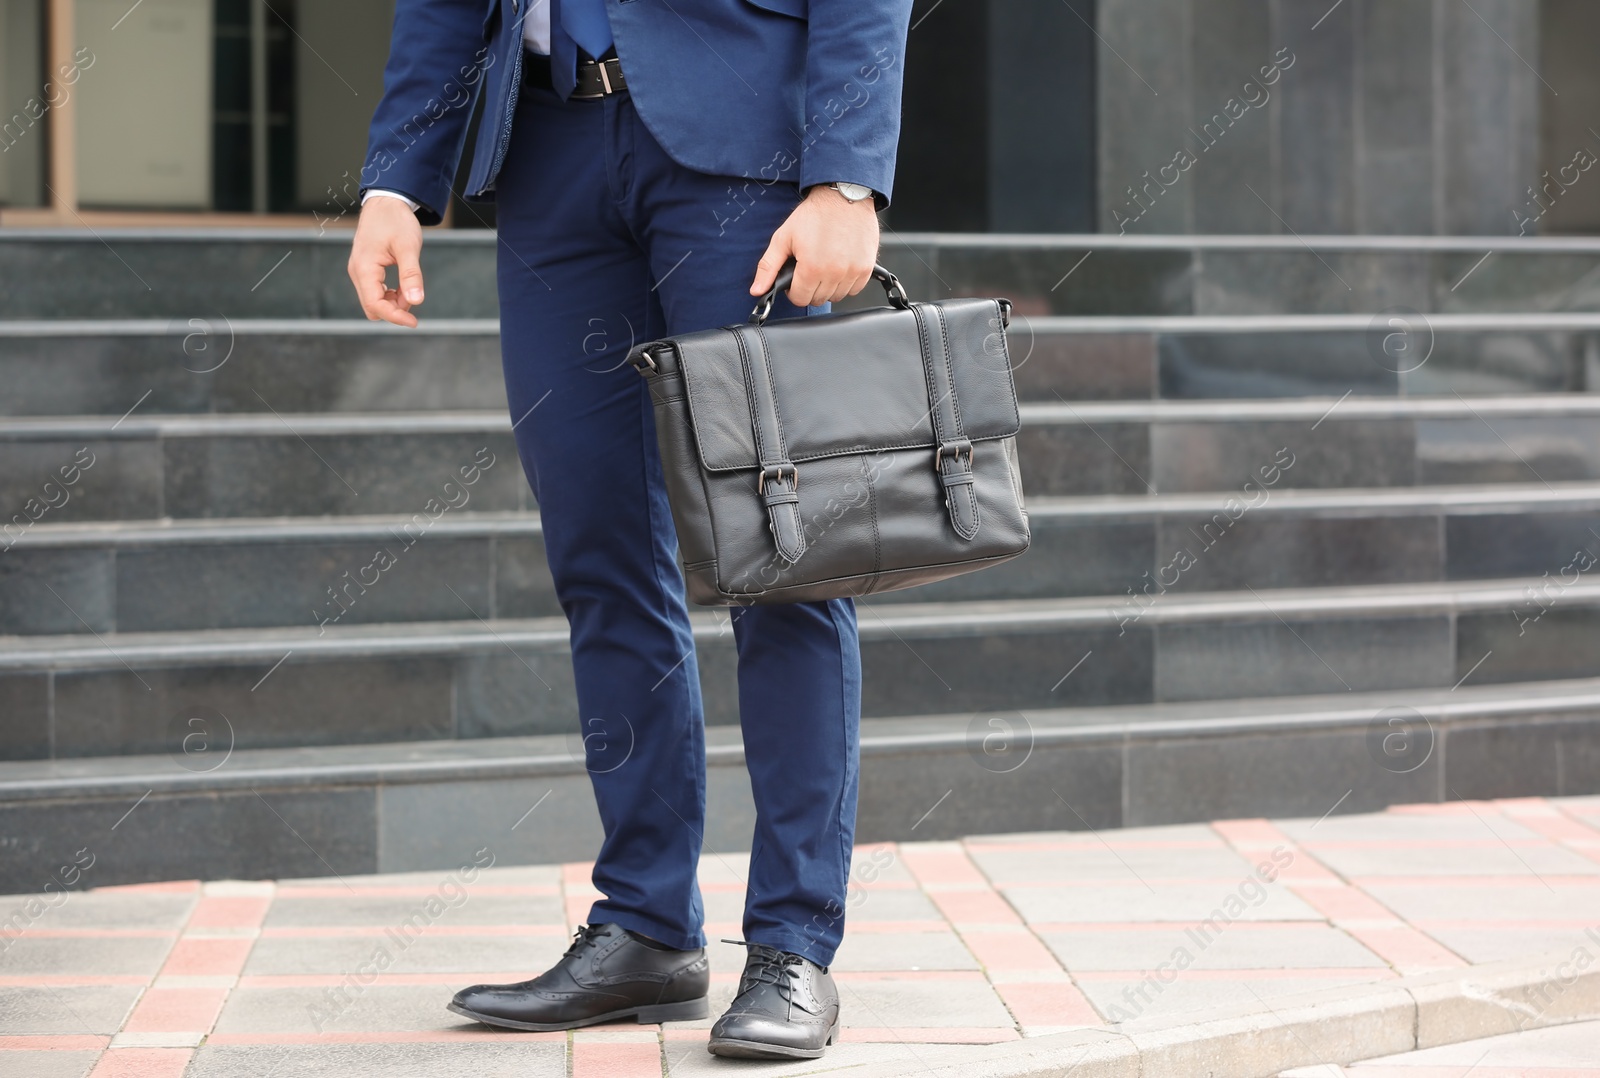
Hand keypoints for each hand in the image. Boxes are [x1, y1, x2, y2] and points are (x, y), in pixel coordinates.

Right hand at [348, 196, 424, 326]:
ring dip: (393, 302)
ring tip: (410, 285)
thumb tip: (416, 301)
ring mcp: (359, 270)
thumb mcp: (408, 247)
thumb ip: (411, 275)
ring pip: (373, 300)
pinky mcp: (364, 268)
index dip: (395, 317)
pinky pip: (375, 291)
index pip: (375, 305)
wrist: (386, 202)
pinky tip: (403, 285)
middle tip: (413, 296)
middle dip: (393, 309)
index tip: (414, 322)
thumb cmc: (395, 221)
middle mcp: (357, 272)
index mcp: (364, 268)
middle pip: (372, 307)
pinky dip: (390, 294)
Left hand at [750, 185, 878, 307]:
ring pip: (836, 296)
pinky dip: (846, 283)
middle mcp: (834, 273)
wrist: (843, 196)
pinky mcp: (866, 268)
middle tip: (810, 267)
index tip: (796, 276)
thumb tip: (757, 290)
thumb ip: (768, 267)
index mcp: (811, 268)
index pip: (800, 299)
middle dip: (810, 287)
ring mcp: (852, 272)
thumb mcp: (783, 238)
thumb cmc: (815, 214)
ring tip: (825, 264)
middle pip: (818, 299)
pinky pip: (854, 289)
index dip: (794, 289)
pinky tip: (840, 265)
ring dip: (828, 286)